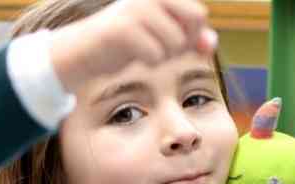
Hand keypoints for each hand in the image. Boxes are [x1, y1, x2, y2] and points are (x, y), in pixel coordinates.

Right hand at [49, 0, 216, 93]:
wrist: (83, 50)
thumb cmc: (124, 43)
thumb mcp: (161, 36)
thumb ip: (189, 37)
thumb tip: (211, 43)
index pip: (199, 14)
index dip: (192, 36)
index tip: (171, 44)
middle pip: (194, 21)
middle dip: (183, 43)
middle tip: (161, 50)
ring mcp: (136, 9)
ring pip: (176, 42)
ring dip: (164, 56)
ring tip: (144, 52)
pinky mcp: (123, 29)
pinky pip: (155, 54)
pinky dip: (149, 62)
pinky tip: (134, 57)